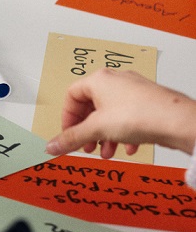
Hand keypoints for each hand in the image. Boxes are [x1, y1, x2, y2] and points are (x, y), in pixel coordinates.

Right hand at [45, 68, 195, 158]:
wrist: (178, 122)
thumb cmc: (141, 115)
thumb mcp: (97, 129)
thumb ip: (71, 138)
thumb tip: (52, 146)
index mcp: (99, 80)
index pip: (72, 96)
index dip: (68, 118)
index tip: (69, 135)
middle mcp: (116, 81)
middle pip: (91, 107)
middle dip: (88, 131)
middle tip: (87, 146)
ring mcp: (133, 91)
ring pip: (110, 114)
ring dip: (105, 135)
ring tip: (107, 151)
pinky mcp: (148, 102)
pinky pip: (128, 117)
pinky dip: (123, 133)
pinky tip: (127, 147)